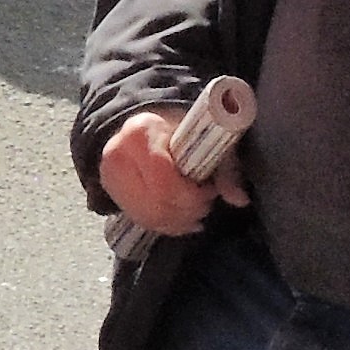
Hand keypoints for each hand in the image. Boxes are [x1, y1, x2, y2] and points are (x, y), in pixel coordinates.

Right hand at [100, 108, 245, 236]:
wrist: (144, 124)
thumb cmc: (178, 127)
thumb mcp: (207, 138)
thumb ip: (225, 167)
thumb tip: (240, 199)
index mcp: (139, 133)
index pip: (164, 180)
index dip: (192, 194)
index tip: (210, 190)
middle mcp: (117, 155)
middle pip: (157, 203)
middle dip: (188, 211)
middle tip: (206, 204)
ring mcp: (110, 177)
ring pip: (149, 216)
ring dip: (179, 221)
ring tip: (197, 212)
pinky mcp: (111, 193)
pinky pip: (142, 219)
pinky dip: (167, 225)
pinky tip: (183, 220)